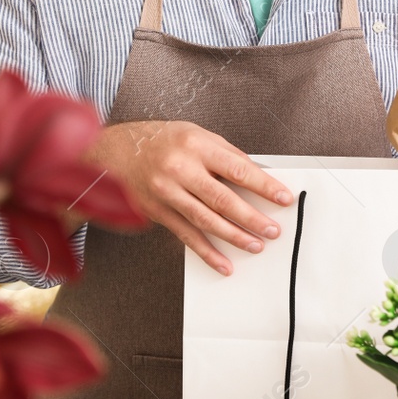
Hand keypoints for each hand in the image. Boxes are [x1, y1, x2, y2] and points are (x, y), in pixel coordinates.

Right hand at [85, 121, 294, 275]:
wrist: (114, 151)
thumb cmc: (161, 141)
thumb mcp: (196, 135)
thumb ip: (226, 155)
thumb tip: (258, 176)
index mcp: (196, 145)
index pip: (238, 169)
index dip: (264, 186)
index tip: (284, 198)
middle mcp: (180, 169)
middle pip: (223, 199)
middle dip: (252, 218)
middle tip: (273, 230)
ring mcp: (166, 192)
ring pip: (206, 221)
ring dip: (234, 237)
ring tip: (256, 245)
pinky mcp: (158, 212)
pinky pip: (186, 236)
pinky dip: (207, 252)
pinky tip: (224, 263)